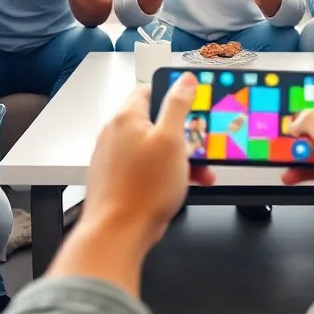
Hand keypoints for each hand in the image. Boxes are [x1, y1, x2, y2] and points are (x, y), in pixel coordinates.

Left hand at [83, 74, 214, 244]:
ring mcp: (114, 157)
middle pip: (155, 122)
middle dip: (183, 135)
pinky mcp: (117, 178)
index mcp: (127, 118)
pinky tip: (180, 186)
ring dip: (178, 158)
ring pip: (153, 148)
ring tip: (198, 172)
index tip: (194, 103)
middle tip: (200, 145)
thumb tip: (184, 81)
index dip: (174, 94)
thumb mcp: (171, 140)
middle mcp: (115, 134)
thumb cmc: (142, 190)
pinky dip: (164, 173)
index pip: (150, 90)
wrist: (118, 233)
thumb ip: (178, 106)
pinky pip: (145, 168)